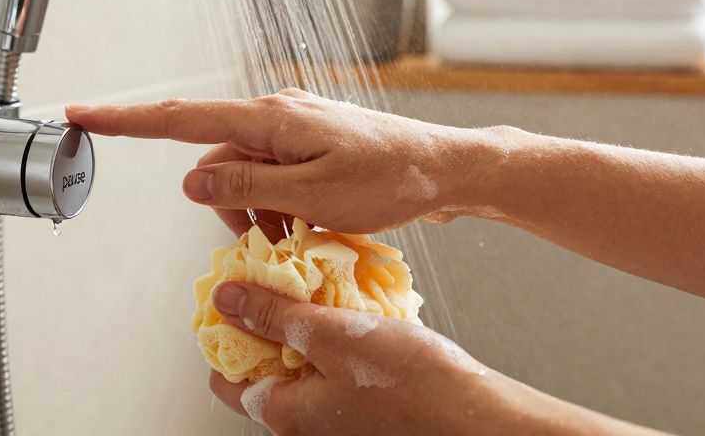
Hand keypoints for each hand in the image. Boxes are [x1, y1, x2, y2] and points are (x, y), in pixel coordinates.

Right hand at [66, 89, 500, 234]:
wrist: (448, 170)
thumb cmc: (391, 179)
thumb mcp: (311, 196)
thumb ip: (245, 187)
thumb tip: (189, 182)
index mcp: (270, 118)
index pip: (182, 119)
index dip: (127, 120)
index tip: (83, 113)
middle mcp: (276, 115)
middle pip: (215, 164)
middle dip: (228, 205)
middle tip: (272, 235)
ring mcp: (294, 129)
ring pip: (243, 176)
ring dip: (257, 212)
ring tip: (301, 232)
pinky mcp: (308, 145)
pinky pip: (271, 176)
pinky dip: (278, 206)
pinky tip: (309, 223)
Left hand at [206, 282, 497, 435]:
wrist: (480, 419)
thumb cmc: (413, 386)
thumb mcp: (332, 335)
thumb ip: (275, 316)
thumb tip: (226, 299)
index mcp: (285, 414)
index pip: (226, 379)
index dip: (224, 334)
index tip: (234, 296)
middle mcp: (307, 427)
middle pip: (267, 369)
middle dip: (270, 323)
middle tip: (280, 282)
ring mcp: (339, 423)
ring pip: (306, 368)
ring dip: (309, 329)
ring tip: (322, 290)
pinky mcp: (370, 412)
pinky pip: (340, 373)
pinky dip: (340, 343)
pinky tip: (358, 313)